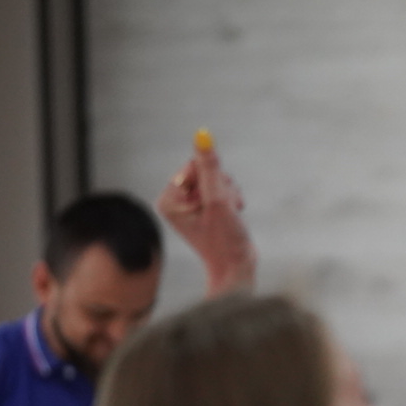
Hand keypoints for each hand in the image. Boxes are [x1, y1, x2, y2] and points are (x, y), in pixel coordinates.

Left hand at [157, 137, 256, 293]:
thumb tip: (202, 137)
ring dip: (229, 194)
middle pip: (204, 172)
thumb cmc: (225, 240)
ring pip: (215, 180)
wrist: (237, 268)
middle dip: (222, 187)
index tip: (218, 201)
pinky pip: (220, 190)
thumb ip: (210, 167)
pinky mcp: (204, 209)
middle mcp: (175, 202)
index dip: (213, 180)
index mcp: (169, 200)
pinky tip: (232, 216)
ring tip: (231, 215)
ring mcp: (189, 206)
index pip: (192, 167)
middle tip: (227, 210)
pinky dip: (231, 200)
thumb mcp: (218, 201)